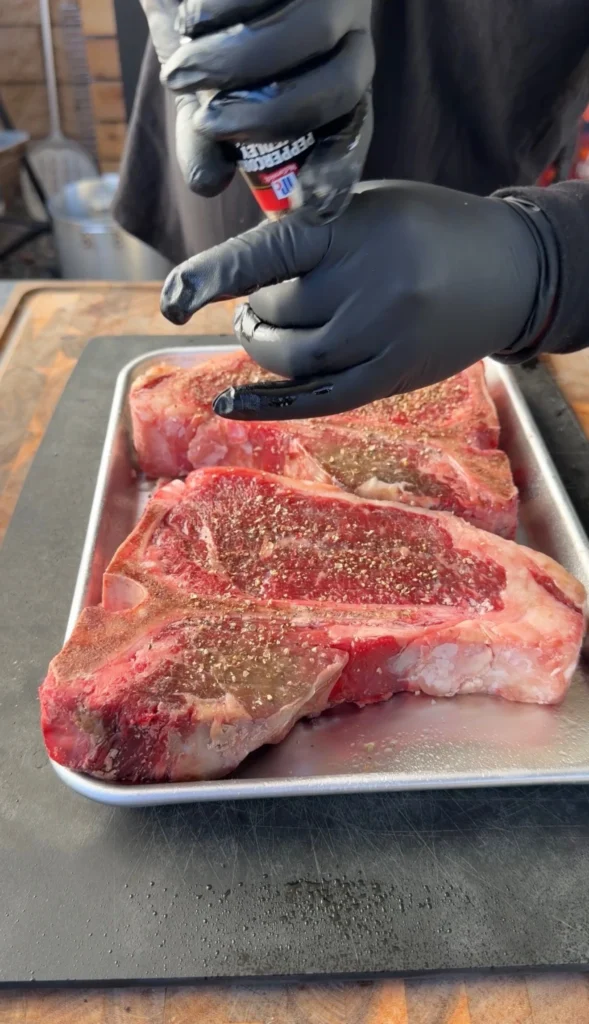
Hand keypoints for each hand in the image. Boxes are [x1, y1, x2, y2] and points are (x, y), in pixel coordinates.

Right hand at [142, 0, 373, 210]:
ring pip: (308, 33)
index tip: (310, 203)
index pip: (357, 126)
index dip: (341, 167)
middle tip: (208, 123)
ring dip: (236, 64)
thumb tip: (208, 185)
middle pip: (343, 85)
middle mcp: (348, 28)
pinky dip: (221, 11)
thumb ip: (204, 138)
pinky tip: (191, 17)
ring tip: (181, 73)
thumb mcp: (201, 89)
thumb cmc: (202, 28)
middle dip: (272, 116)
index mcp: (336, 73)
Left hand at [160, 181, 556, 418]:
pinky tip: (230, 404)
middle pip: (275, 312)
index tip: (171, 299)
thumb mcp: (364, 206)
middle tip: (255, 305)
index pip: (267, 253)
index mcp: (354, 230)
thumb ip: (306, 234)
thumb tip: (234, 277)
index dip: (213, 276)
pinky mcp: (389, 377)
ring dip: (260, 349)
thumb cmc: (423, 228)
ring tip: (259, 333)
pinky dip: (268, 404)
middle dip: (254, 310)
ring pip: (290, 358)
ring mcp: (380, 337)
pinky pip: (317, 399)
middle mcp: (366, 285)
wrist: (506, 272)